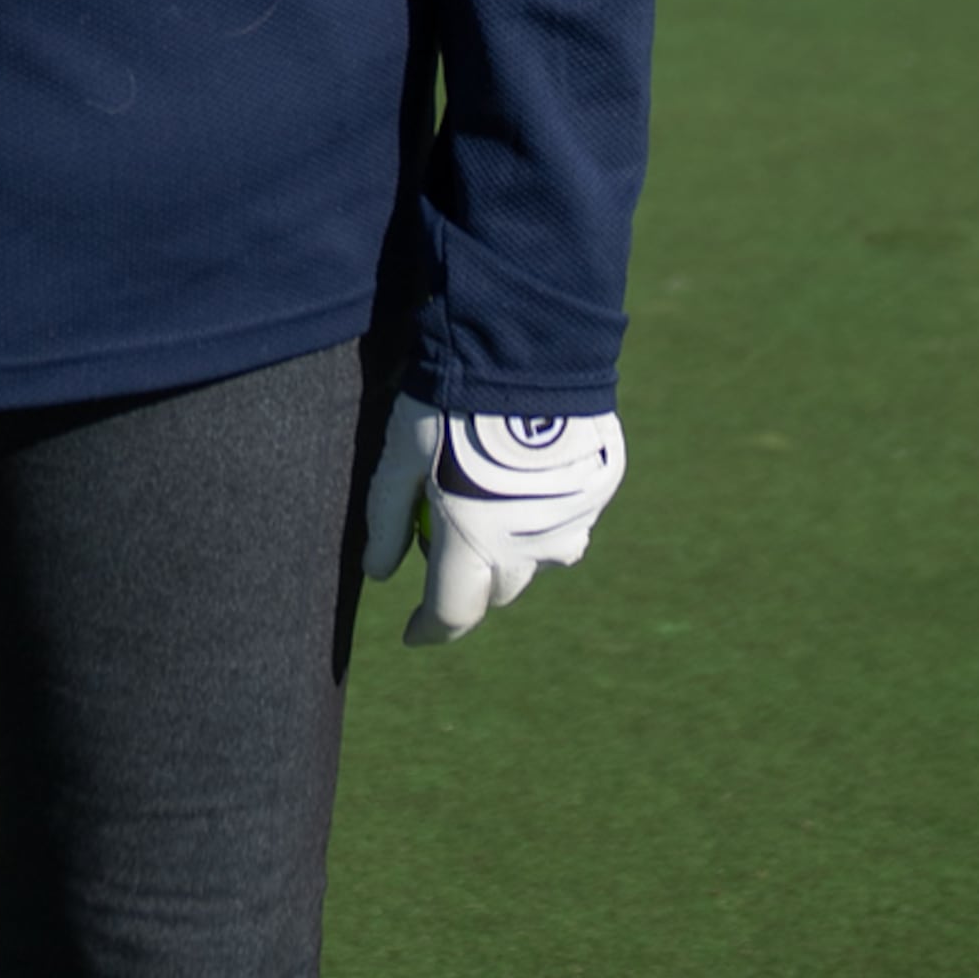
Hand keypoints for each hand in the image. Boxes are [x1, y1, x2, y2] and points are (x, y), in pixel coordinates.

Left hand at [362, 399, 624, 645]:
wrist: (529, 345)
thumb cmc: (448, 402)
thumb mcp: (399, 457)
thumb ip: (386, 519)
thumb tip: (380, 575)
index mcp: (475, 542)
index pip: (452, 614)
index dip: (429, 630)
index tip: (412, 631)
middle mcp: (530, 545)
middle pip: (498, 589)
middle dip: (471, 581)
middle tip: (447, 538)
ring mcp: (572, 521)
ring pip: (540, 558)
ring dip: (513, 547)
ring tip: (489, 498)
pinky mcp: (598, 491)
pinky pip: (568, 520)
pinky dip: (545, 512)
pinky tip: (526, 472)